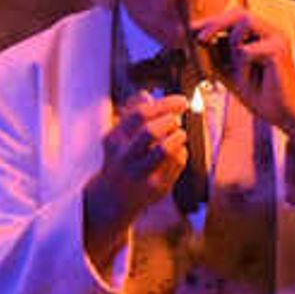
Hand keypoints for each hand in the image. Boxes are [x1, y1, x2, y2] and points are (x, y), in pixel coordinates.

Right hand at [81, 90, 196, 254]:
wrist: (112, 198)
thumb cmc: (119, 160)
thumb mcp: (118, 136)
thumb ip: (131, 113)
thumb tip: (146, 95)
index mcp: (115, 141)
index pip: (139, 115)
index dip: (165, 104)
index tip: (180, 101)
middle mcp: (125, 158)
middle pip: (151, 132)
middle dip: (170, 121)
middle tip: (176, 120)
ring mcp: (141, 175)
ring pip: (166, 149)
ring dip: (178, 136)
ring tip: (177, 134)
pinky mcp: (157, 188)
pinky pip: (178, 163)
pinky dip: (182, 151)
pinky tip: (177, 150)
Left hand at [196, 0, 294, 152]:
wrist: (283, 114)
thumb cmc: (260, 94)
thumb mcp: (230, 72)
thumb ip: (217, 55)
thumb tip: (196, 39)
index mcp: (262, 34)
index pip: (235, 17)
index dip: (213, 21)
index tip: (192, 28)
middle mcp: (271, 32)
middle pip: (240, 12)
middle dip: (216, 22)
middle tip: (199, 38)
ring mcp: (277, 38)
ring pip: (245, 23)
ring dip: (232, 45)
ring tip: (237, 69)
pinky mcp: (279, 50)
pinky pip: (247, 50)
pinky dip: (242, 67)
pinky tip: (252, 81)